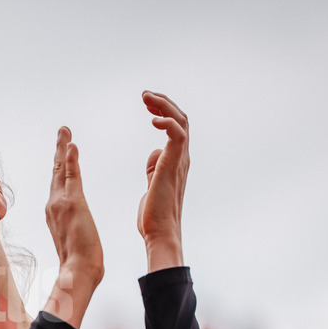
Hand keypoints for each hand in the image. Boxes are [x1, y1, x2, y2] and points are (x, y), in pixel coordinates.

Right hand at [43, 126, 102, 327]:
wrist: (77, 272)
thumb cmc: (80, 265)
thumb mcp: (76, 244)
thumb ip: (75, 235)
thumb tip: (78, 242)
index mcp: (55, 214)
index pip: (58, 185)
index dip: (60, 166)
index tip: (63, 152)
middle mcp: (53, 206)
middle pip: (56, 172)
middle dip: (59, 151)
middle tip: (62, 132)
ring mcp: (60, 203)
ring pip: (61, 170)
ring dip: (63, 148)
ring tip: (65, 131)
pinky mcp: (73, 203)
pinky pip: (72, 176)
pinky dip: (71, 159)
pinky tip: (72, 145)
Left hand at [138, 91, 188, 271]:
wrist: (159, 233)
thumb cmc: (154, 215)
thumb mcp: (152, 183)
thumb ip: (154, 167)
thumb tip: (154, 153)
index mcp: (176, 161)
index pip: (176, 127)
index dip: (164, 111)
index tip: (147, 104)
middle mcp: (181, 158)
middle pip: (181, 119)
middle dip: (164, 102)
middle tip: (145, 95)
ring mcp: (179, 161)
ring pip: (181, 122)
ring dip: (165, 105)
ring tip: (146, 98)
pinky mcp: (172, 166)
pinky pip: (177, 135)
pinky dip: (167, 121)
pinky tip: (152, 118)